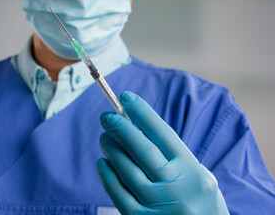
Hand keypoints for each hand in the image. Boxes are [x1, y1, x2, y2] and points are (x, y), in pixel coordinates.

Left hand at [97, 91, 228, 214]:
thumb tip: (136, 129)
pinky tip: (103, 163)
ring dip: (112, 149)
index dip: (143, 113)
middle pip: (142, 150)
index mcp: (192, 171)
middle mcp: (176, 187)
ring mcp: (158, 206)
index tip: (126, 98)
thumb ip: (170, 155)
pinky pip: (118, 194)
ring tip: (105, 137)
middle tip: (107, 117)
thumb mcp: (196, 174)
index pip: (163, 134)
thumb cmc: (197, 199)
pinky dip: (108, 176)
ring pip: (126, 170)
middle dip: (121, 128)